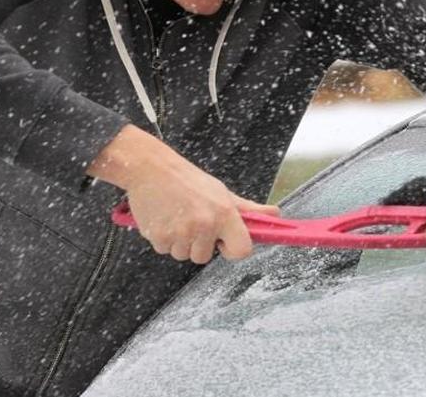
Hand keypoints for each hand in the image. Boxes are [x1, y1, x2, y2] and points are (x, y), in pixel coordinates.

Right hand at [128, 174, 278, 263]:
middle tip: (192, 219)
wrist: (150, 169)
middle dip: (198, 243)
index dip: (233, 250)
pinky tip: (163, 217)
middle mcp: (205, 224)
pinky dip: (163, 238)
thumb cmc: (187, 180)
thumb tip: (275, 214)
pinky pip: (165, 250)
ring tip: (176, 216)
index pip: (242, 250)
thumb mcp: (221, 192)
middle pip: (204, 256)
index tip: (224, 242)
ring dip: (180, 241)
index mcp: (224, 213)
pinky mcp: (159, 236)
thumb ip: (247, 209)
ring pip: (183, 255)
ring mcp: (181, 232)